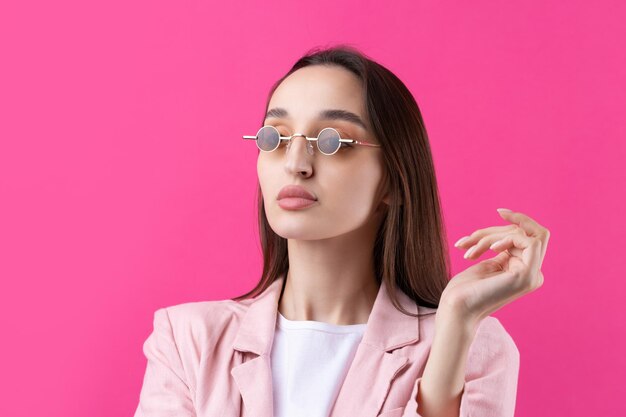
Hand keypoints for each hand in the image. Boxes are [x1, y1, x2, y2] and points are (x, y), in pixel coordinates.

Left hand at [439, 208, 549, 328]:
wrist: (456, 308)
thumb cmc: (465, 289)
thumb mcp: (488, 263)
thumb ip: (503, 248)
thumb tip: (512, 226)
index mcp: (524, 271)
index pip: (527, 237)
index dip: (517, 221)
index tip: (499, 212)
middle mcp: (534, 274)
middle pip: (525, 233)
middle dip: (493, 232)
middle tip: (467, 243)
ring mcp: (533, 276)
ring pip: (525, 234)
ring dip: (492, 237)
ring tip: (470, 253)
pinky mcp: (528, 275)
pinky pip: (529, 241)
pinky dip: (507, 239)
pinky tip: (489, 249)